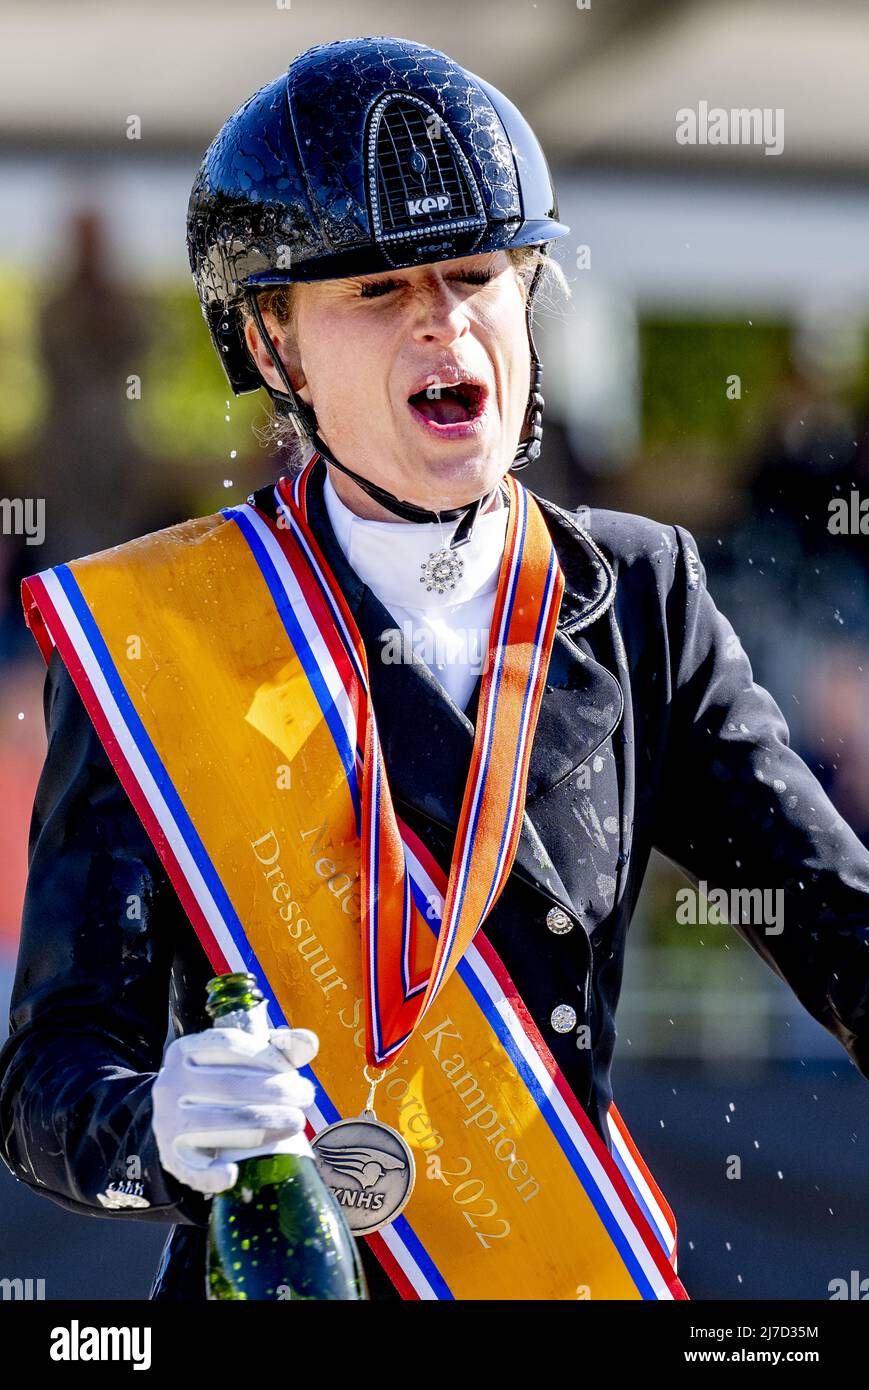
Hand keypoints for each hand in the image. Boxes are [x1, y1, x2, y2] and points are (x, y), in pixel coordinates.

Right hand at [150, 1024, 318, 1195]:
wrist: (178, 1115)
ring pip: (216, 1122)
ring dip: (262, 1123)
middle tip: (306, 1098)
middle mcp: (170, 1083)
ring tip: (297, 1123)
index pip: (229, 1044)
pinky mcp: (170, 1156)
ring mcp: (166, 1121)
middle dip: (275, 1091)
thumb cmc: (222, 1080)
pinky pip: (188, 1167)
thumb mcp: (244, 1058)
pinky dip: (209, 1174)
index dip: (267, 1056)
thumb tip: (309, 1042)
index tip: (294, 1071)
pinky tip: (232, 1174)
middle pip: (228, 1085)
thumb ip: (278, 1048)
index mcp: (186, 1050)